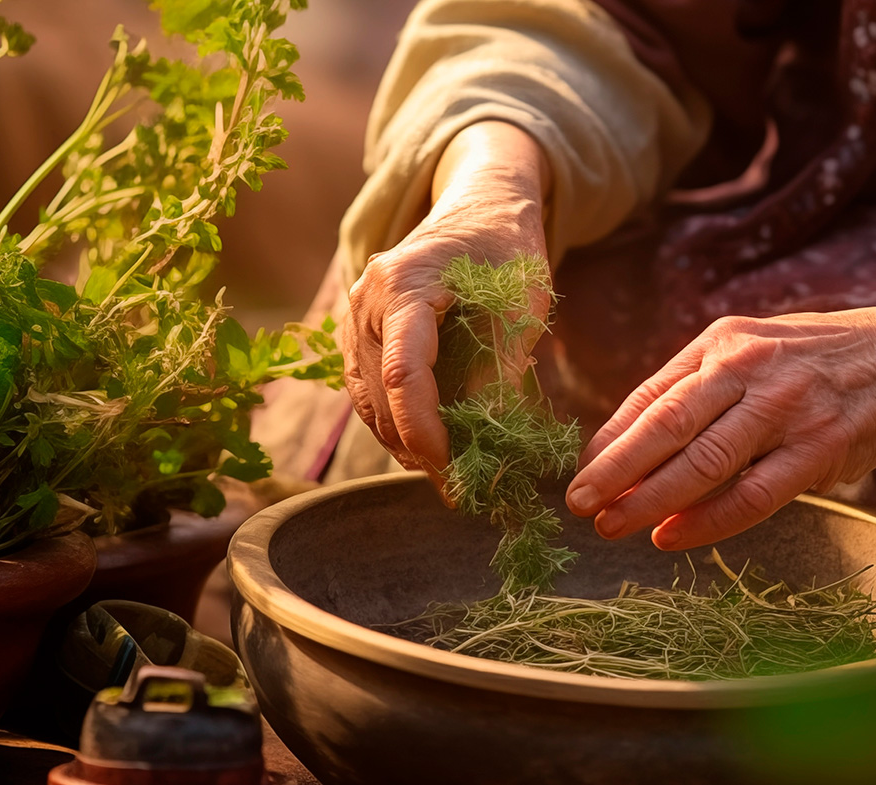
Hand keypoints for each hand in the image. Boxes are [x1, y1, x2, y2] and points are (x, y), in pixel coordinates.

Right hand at [342, 121, 551, 486]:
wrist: (479, 207)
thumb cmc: (507, 250)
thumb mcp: (521, 306)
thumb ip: (500, 368)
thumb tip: (489, 439)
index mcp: (405, 284)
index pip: (405, 372)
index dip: (424, 428)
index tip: (453, 468)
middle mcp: (366, 302)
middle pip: (381, 396)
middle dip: (420, 448)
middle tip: (463, 489)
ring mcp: (355, 318)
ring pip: (369, 402)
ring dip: (405, 444)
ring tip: (451, 476)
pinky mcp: (359, 335)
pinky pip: (368, 392)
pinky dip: (396, 424)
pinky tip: (430, 448)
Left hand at [565, 306, 875, 549]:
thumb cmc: (809, 361)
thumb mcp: (747, 349)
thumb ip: (693, 390)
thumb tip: (625, 446)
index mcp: (720, 343)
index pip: (649, 396)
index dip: (609, 439)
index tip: (579, 473)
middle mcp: (747, 370)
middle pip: (665, 427)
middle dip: (614, 470)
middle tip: (578, 503)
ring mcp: (785, 410)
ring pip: (703, 463)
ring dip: (649, 500)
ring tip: (610, 525)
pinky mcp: (819, 450)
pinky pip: (752, 495)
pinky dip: (707, 521)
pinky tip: (669, 536)